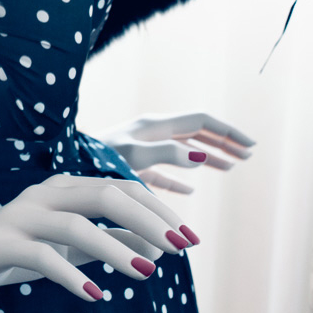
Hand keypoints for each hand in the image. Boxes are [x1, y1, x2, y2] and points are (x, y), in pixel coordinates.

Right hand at [0, 173, 198, 303]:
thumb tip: (157, 247)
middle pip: (103, 193)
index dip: (157, 209)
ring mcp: (20, 215)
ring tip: (147, 274)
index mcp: (63, 188)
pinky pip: (40, 255)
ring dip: (115, 248)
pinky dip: (70, 274)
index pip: (119, 187)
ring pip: (75, 223)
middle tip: (181, 249)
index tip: (189, 238)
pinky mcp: (1, 242)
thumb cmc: (17, 251)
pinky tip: (94, 296)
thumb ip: (109, 240)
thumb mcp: (70, 246)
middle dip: (148, 219)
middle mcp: (44, 193)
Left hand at [99, 112, 254, 193]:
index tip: (250, 146)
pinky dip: (181, 179)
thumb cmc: (95, 160)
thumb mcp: (133, 156)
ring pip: (184, 151)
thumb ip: (166, 155)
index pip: (200, 121)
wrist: (62, 164)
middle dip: (223, 142)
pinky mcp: (132, 169)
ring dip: (209, 158)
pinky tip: (191, 191)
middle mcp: (151, 134)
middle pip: (196, 133)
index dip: (226, 132)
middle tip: (249, 155)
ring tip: (231, 167)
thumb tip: (201, 158)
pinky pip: (164, 172)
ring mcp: (142, 150)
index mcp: (155, 126)